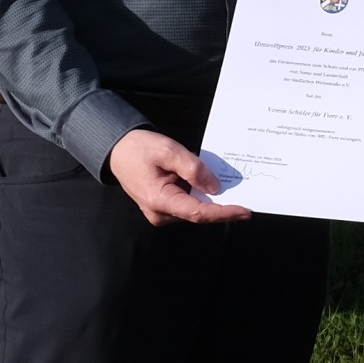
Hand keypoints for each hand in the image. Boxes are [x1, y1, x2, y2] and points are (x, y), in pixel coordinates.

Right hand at [107, 128, 246, 225]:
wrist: (117, 150)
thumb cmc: (139, 148)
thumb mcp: (168, 151)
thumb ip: (193, 168)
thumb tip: (214, 187)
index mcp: (159, 201)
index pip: (198, 213)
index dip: (224, 213)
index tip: (245, 210)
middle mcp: (160, 213)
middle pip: (198, 214)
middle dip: (222, 206)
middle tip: (246, 196)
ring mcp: (160, 213)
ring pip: (194, 210)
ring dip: (212, 200)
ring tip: (231, 188)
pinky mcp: (163, 208)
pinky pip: (187, 204)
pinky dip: (201, 197)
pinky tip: (212, 186)